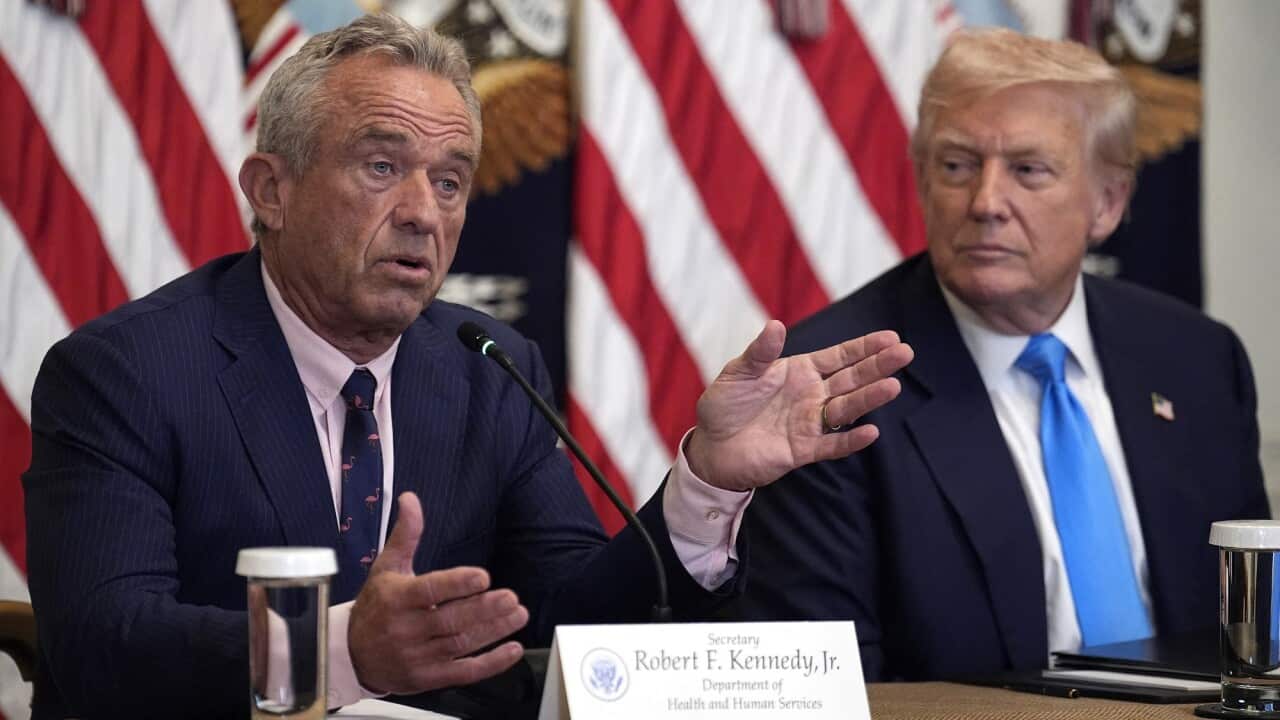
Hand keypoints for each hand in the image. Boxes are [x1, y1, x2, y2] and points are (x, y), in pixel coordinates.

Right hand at [348, 493, 529, 694]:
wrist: (352, 655)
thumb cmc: (376, 606)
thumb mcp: (386, 567)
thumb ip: (406, 535)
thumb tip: (411, 499)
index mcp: (396, 599)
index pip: (429, 591)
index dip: (457, 584)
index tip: (483, 577)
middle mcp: (406, 629)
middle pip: (450, 620)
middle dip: (484, 609)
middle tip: (511, 598)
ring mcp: (417, 657)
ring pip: (460, 644)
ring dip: (493, 631)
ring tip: (518, 615)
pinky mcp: (427, 678)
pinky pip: (462, 673)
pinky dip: (490, 664)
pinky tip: (512, 650)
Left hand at [686, 321, 912, 490]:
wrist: (711, 446)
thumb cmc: (724, 405)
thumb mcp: (738, 372)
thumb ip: (760, 352)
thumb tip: (776, 324)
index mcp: (799, 371)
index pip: (839, 357)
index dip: (864, 347)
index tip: (890, 337)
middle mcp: (811, 395)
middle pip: (851, 379)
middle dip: (877, 366)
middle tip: (905, 353)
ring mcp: (810, 423)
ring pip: (846, 409)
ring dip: (869, 399)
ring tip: (893, 386)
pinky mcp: (803, 450)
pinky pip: (832, 445)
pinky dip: (850, 441)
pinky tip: (870, 432)